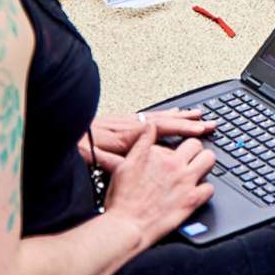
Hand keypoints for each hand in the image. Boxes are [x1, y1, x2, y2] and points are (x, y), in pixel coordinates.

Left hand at [80, 108, 215, 172]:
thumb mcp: (94, 156)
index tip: (201, 129)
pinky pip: (152, 116)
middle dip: (188, 121)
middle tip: (209, 122)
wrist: (66, 126)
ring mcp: (129, 121)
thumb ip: (111, 159)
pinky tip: (171, 114)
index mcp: (129, 134)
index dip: (182, 129)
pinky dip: (165, 115)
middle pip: (166, 120)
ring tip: (197, 115)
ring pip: (160, 116)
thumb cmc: (79, 144)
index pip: (163, 129)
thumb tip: (128, 160)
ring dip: (180, 116)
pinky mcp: (125, 121)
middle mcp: (132, 125)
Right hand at [101, 119, 216, 244]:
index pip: (177, 137)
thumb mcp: (125, 165)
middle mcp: (174, 164)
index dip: (177, 145)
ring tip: (198, 170)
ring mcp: (186, 181)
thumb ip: (141, 144)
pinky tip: (197, 192)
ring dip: (205, 163)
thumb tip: (149, 127)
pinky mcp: (192, 200)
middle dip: (194, 150)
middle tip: (190, 158)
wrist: (126, 227)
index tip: (179, 148)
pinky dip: (205, 189)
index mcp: (158, 154)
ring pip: (209, 159)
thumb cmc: (123, 200)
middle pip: (197, 144)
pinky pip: (210, 187)